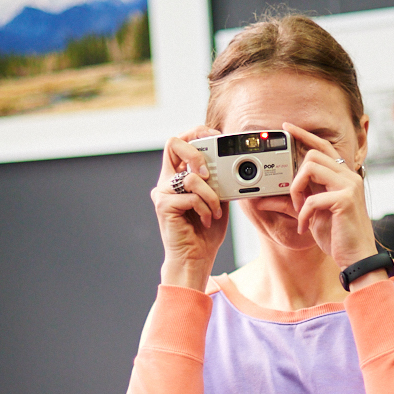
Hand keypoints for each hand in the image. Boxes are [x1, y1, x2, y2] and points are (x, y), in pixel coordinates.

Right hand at [153, 126, 226, 290]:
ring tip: (215, 211)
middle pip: (172, 144)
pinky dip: (205, 208)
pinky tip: (206, 220)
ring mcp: (163, 193)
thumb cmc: (205, 233)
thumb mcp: (217, 200)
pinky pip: (191, 197)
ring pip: (190, 177)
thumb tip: (230, 165)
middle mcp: (167, 181)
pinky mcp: (164, 206)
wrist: (195, 259)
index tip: (217, 139)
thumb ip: (218, 181)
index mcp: (178, 176)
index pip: (181, 142)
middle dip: (196, 151)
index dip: (198, 134)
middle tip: (209, 171)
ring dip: (210, 195)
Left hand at [284, 122, 378, 272]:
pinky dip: (303, 215)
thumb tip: (266, 198)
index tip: (287, 127)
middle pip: (312, 155)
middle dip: (296, 178)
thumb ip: (296, 200)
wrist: (356, 257)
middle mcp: (348, 177)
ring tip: (301, 212)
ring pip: (311, 168)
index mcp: (342, 177)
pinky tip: (305, 227)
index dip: (304, 134)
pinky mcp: (345, 199)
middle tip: (297, 202)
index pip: (323, 146)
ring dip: (298, 192)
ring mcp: (349, 186)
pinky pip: (312, 198)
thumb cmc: (338, 237)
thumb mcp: (313, 214)